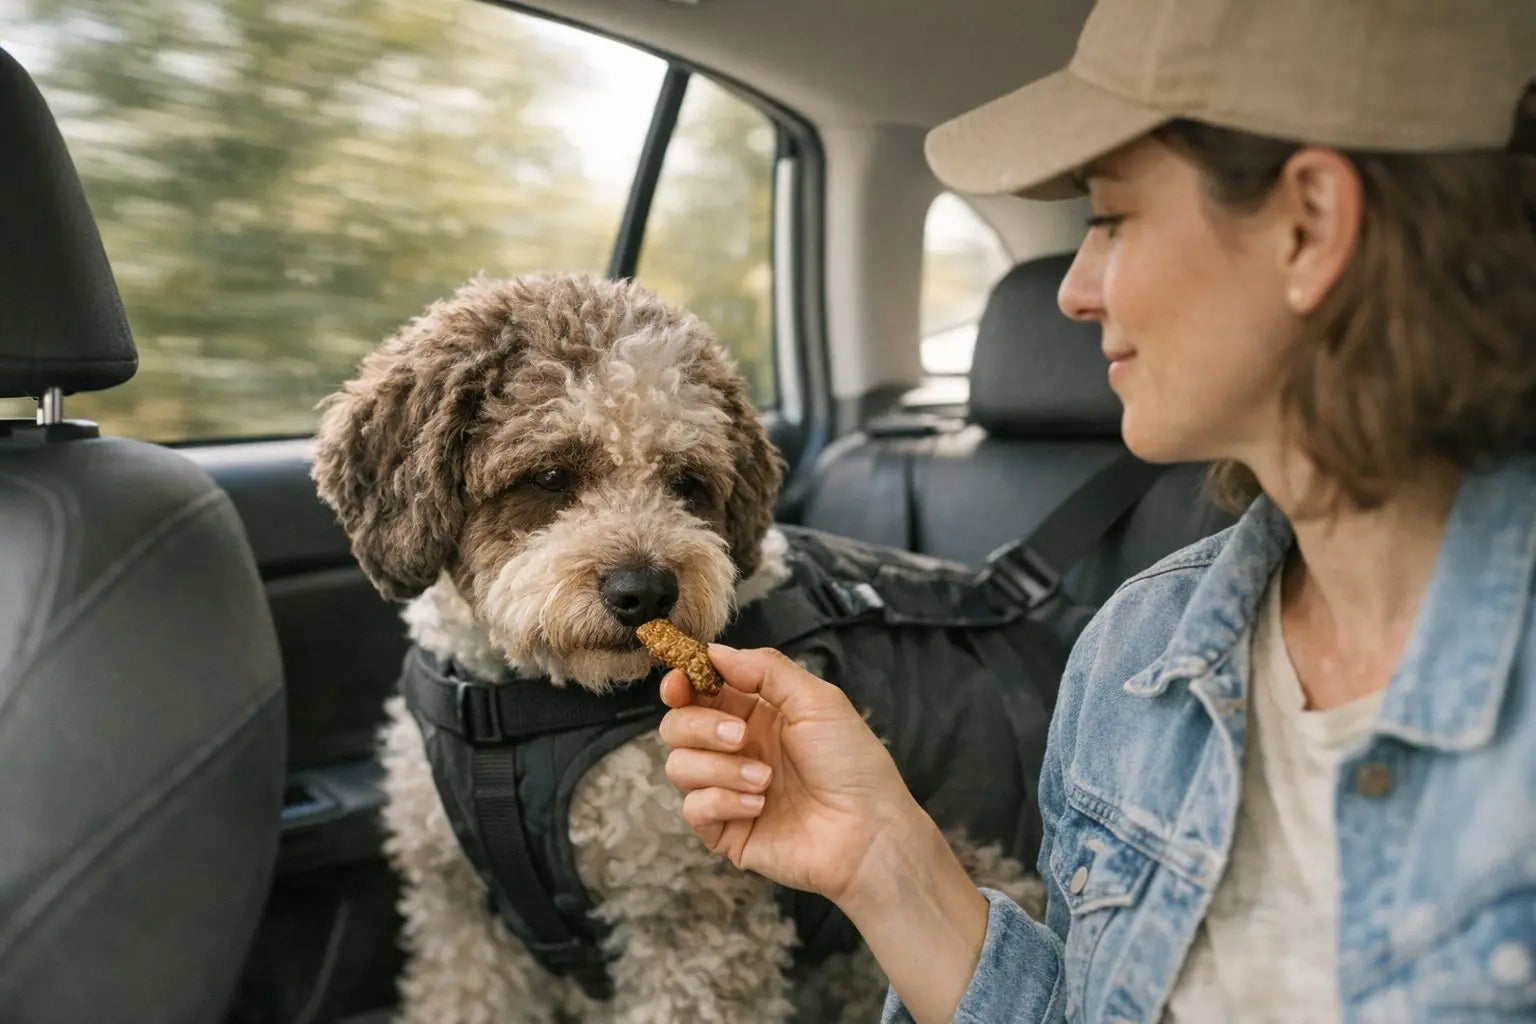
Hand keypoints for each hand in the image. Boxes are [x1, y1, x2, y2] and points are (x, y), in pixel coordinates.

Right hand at [658, 645, 926, 905]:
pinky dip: (722, 802)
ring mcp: (727, 790)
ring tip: (765, 780)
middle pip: (677, 726)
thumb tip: (714, 651)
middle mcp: (735, 749)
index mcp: (755, 714)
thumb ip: (765, 670)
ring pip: (678, 766)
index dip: (681, 684)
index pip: (698, 692)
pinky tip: (760, 806)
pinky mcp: (725, 830)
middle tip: (740, 736)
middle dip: (700, 726)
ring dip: (720, 769)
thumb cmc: (852, 763)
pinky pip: (693, 809)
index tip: (678, 684)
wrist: (868, 832)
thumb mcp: (817, 700)